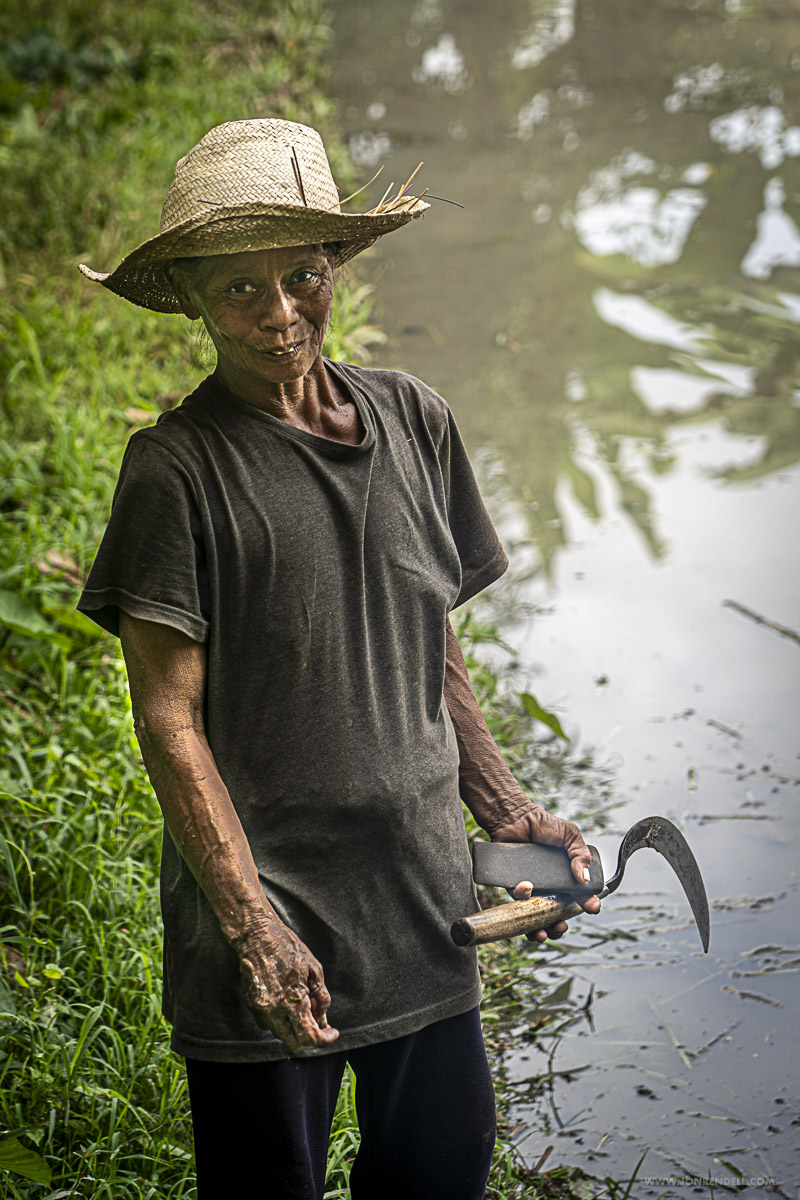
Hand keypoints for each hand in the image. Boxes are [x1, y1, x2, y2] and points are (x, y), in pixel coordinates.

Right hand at [235, 921, 339, 1051]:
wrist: (258, 936)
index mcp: (292, 1002)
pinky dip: (280, 1019)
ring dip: (294, 1028)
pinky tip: (286, 1002)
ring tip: (303, 1008)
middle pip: (293, 1043)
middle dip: (309, 1039)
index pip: (309, 1038)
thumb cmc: (288, 948)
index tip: (332, 1033)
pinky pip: (267, 1022)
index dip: (325, 1039)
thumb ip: (321, 997)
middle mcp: (273, 1011)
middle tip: (319, 1025)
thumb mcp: (314, 968)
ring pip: (280, 1034)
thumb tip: (323, 1018)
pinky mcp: (251, 1005)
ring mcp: (259, 1010)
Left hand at [491, 808, 600, 941]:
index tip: (592, 907)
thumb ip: (581, 854)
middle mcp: (550, 886)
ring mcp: (532, 888)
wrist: (515, 817)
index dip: (587, 905)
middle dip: (559, 926)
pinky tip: (525, 887)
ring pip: (535, 915)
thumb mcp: (570, 836)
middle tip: (561, 925)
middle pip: (556, 914)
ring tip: (541, 931)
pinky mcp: (513, 885)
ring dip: (538, 927)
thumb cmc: (544, 825)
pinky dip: (521, 897)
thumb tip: (585, 879)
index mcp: (566, 877)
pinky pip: (516, 899)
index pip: (579, 897)